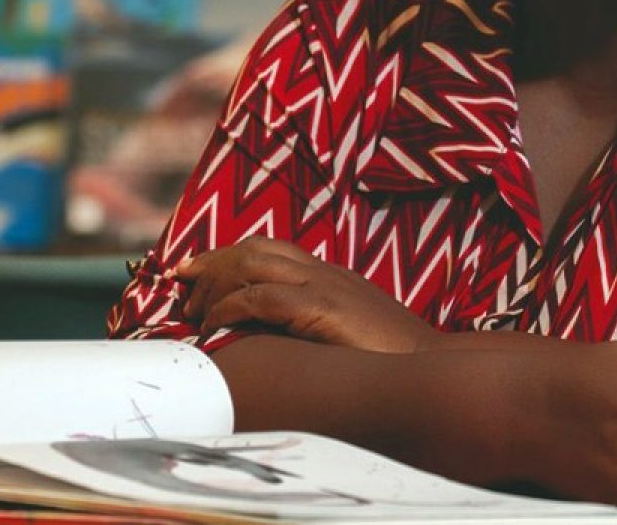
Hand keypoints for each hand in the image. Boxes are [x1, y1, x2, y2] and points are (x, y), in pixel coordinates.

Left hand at [175, 237, 439, 352]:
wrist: (434, 368)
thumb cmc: (392, 363)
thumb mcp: (347, 335)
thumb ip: (314, 328)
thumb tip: (271, 341)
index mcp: (328, 275)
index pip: (267, 249)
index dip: (225, 256)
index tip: (192, 272)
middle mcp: (323, 272)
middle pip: (252, 249)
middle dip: (210, 264)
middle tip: (182, 286)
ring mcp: (324, 286)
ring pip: (252, 264)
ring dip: (215, 285)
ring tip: (195, 311)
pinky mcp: (324, 307)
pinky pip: (263, 298)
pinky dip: (231, 307)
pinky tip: (215, 326)